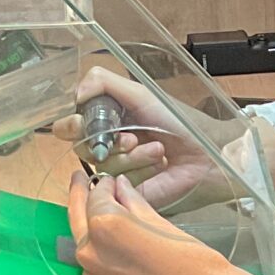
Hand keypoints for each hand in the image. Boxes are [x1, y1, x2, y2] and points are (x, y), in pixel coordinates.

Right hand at [55, 65, 223, 210]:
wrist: (205, 153)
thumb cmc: (177, 121)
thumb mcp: (140, 93)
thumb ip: (104, 83)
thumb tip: (75, 94)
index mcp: (106, 120)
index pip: (70, 126)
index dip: (74, 125)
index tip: (87, 122)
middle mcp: (107, 146)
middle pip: (80, 147)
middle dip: (105, 140)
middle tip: (131, 138)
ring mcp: (117, 171)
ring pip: (102, 164)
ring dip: (132, 155)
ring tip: (157, 149)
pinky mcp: (126, 191)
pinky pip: (118, 182)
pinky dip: (140, 169)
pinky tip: (158, 165)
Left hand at [67, 171, 267, 274]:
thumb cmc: (190, 259)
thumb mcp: (160, 222)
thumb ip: (132, 202)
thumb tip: (119, 186)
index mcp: (105, 225)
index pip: (95, 195)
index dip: (104, 185)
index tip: (110, 180)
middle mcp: (89, 252)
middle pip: (78, 218)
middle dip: (79, 197)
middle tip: (79, 180)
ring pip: (86, 247)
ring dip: (93, 233)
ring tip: (107, 224)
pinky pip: (95, 272)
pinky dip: (102, 260)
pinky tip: (118, 258)